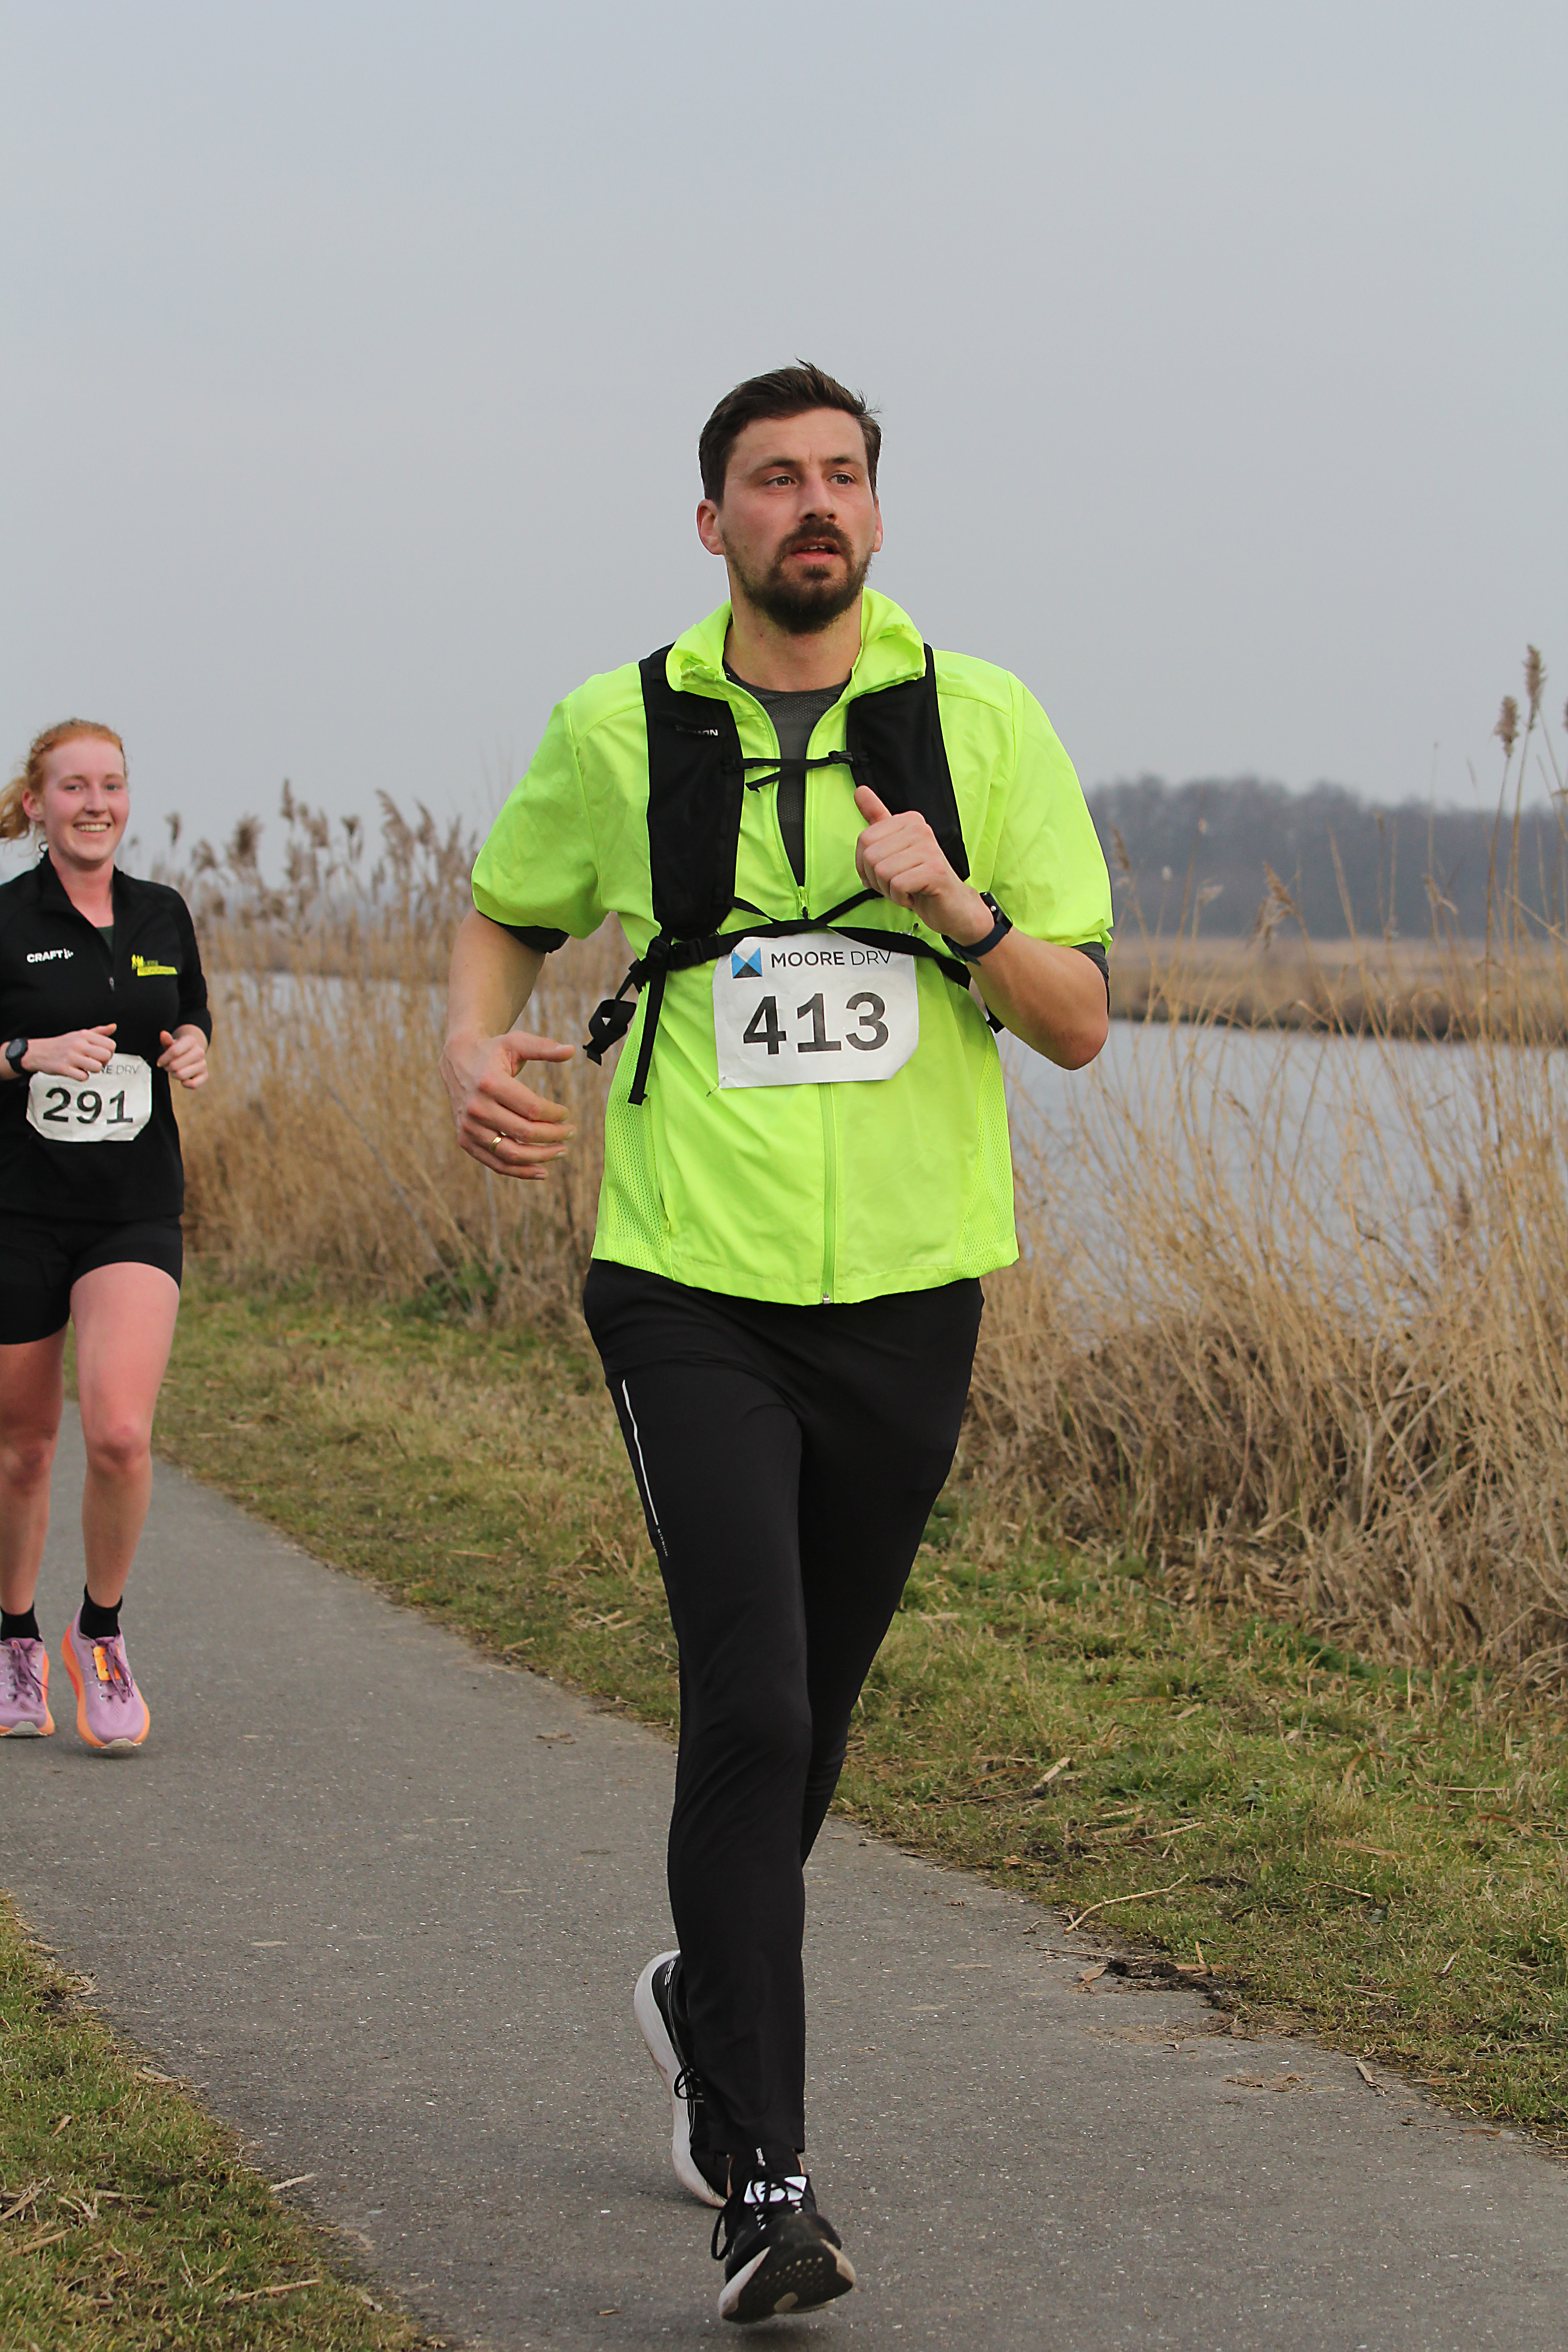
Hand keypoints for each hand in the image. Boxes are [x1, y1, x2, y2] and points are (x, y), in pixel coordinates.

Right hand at [17, 1025, 116, 1079]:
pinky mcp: (64, 1068)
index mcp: (84, 1035)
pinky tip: (76, 1071)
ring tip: (84, 1067)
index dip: (109, 1053)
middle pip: (106, 1056)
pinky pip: (83, 1077)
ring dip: (92, 1070)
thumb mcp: (80, 1034)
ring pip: (97, 1068)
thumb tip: (113, 1027)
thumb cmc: (63, 1044)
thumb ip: (99, 1032)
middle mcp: (78, 1044)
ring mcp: (71, 1056)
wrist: (39, 1052)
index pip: (111, 1045)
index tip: (100, 1055)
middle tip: (93, 1062)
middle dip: (103, 1062)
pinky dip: (82, 1077)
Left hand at [159, 1026, 207, 1089]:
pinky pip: (193, 1084)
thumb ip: (166, 1041)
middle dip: (168, 1067)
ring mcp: (203, 1064)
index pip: (174, 1052)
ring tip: (174, 1071)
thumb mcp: (171, 1044)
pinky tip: (183, 1080)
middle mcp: (200, 1052)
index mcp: (191, 1041)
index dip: (163, 1059)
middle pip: (175, 1065)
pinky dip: (185, 1084)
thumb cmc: (177, 1049)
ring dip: (174, 1075)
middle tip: (168, 1066)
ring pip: (181, 1075)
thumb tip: (163, 1033)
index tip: (159, 1062)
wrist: (191, 1053)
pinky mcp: (205, 1075)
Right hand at [441, 1027, 575, 1181]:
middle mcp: (476, 1107)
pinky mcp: (465, 1139)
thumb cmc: (492, 1051)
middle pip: (524, 1132)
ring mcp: (469, 1127)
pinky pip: (495, 1163)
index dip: (554, 1115)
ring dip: (540, 1157)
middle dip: (553, 1135)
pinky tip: (541, 1171)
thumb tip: (571, 1050)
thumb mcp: (516, 1042)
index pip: (531, 1108)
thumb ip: (543, 1047)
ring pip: (511, 1153)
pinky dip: (520, 1172)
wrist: (457, 1059)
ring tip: (561, 1151)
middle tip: (571, 1133)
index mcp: (489, 1082)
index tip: (566, 1114)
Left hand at [852, 787, 990, 942]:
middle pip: (871, 857)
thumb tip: (860, 790)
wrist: (950, 905)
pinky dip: (900, 898)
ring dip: (889, 891)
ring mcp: (929, 849)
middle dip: (877, 879)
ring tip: (907, 889)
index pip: (864, 839)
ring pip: (882, 872)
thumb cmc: (920, 879)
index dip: (865, 865)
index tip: (884, 873)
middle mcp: (920, 829)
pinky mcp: (935, 871)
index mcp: (909, 820)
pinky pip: (897, 885)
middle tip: (897, 883)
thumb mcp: (894, 847)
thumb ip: (878, 818)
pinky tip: (914, 896)